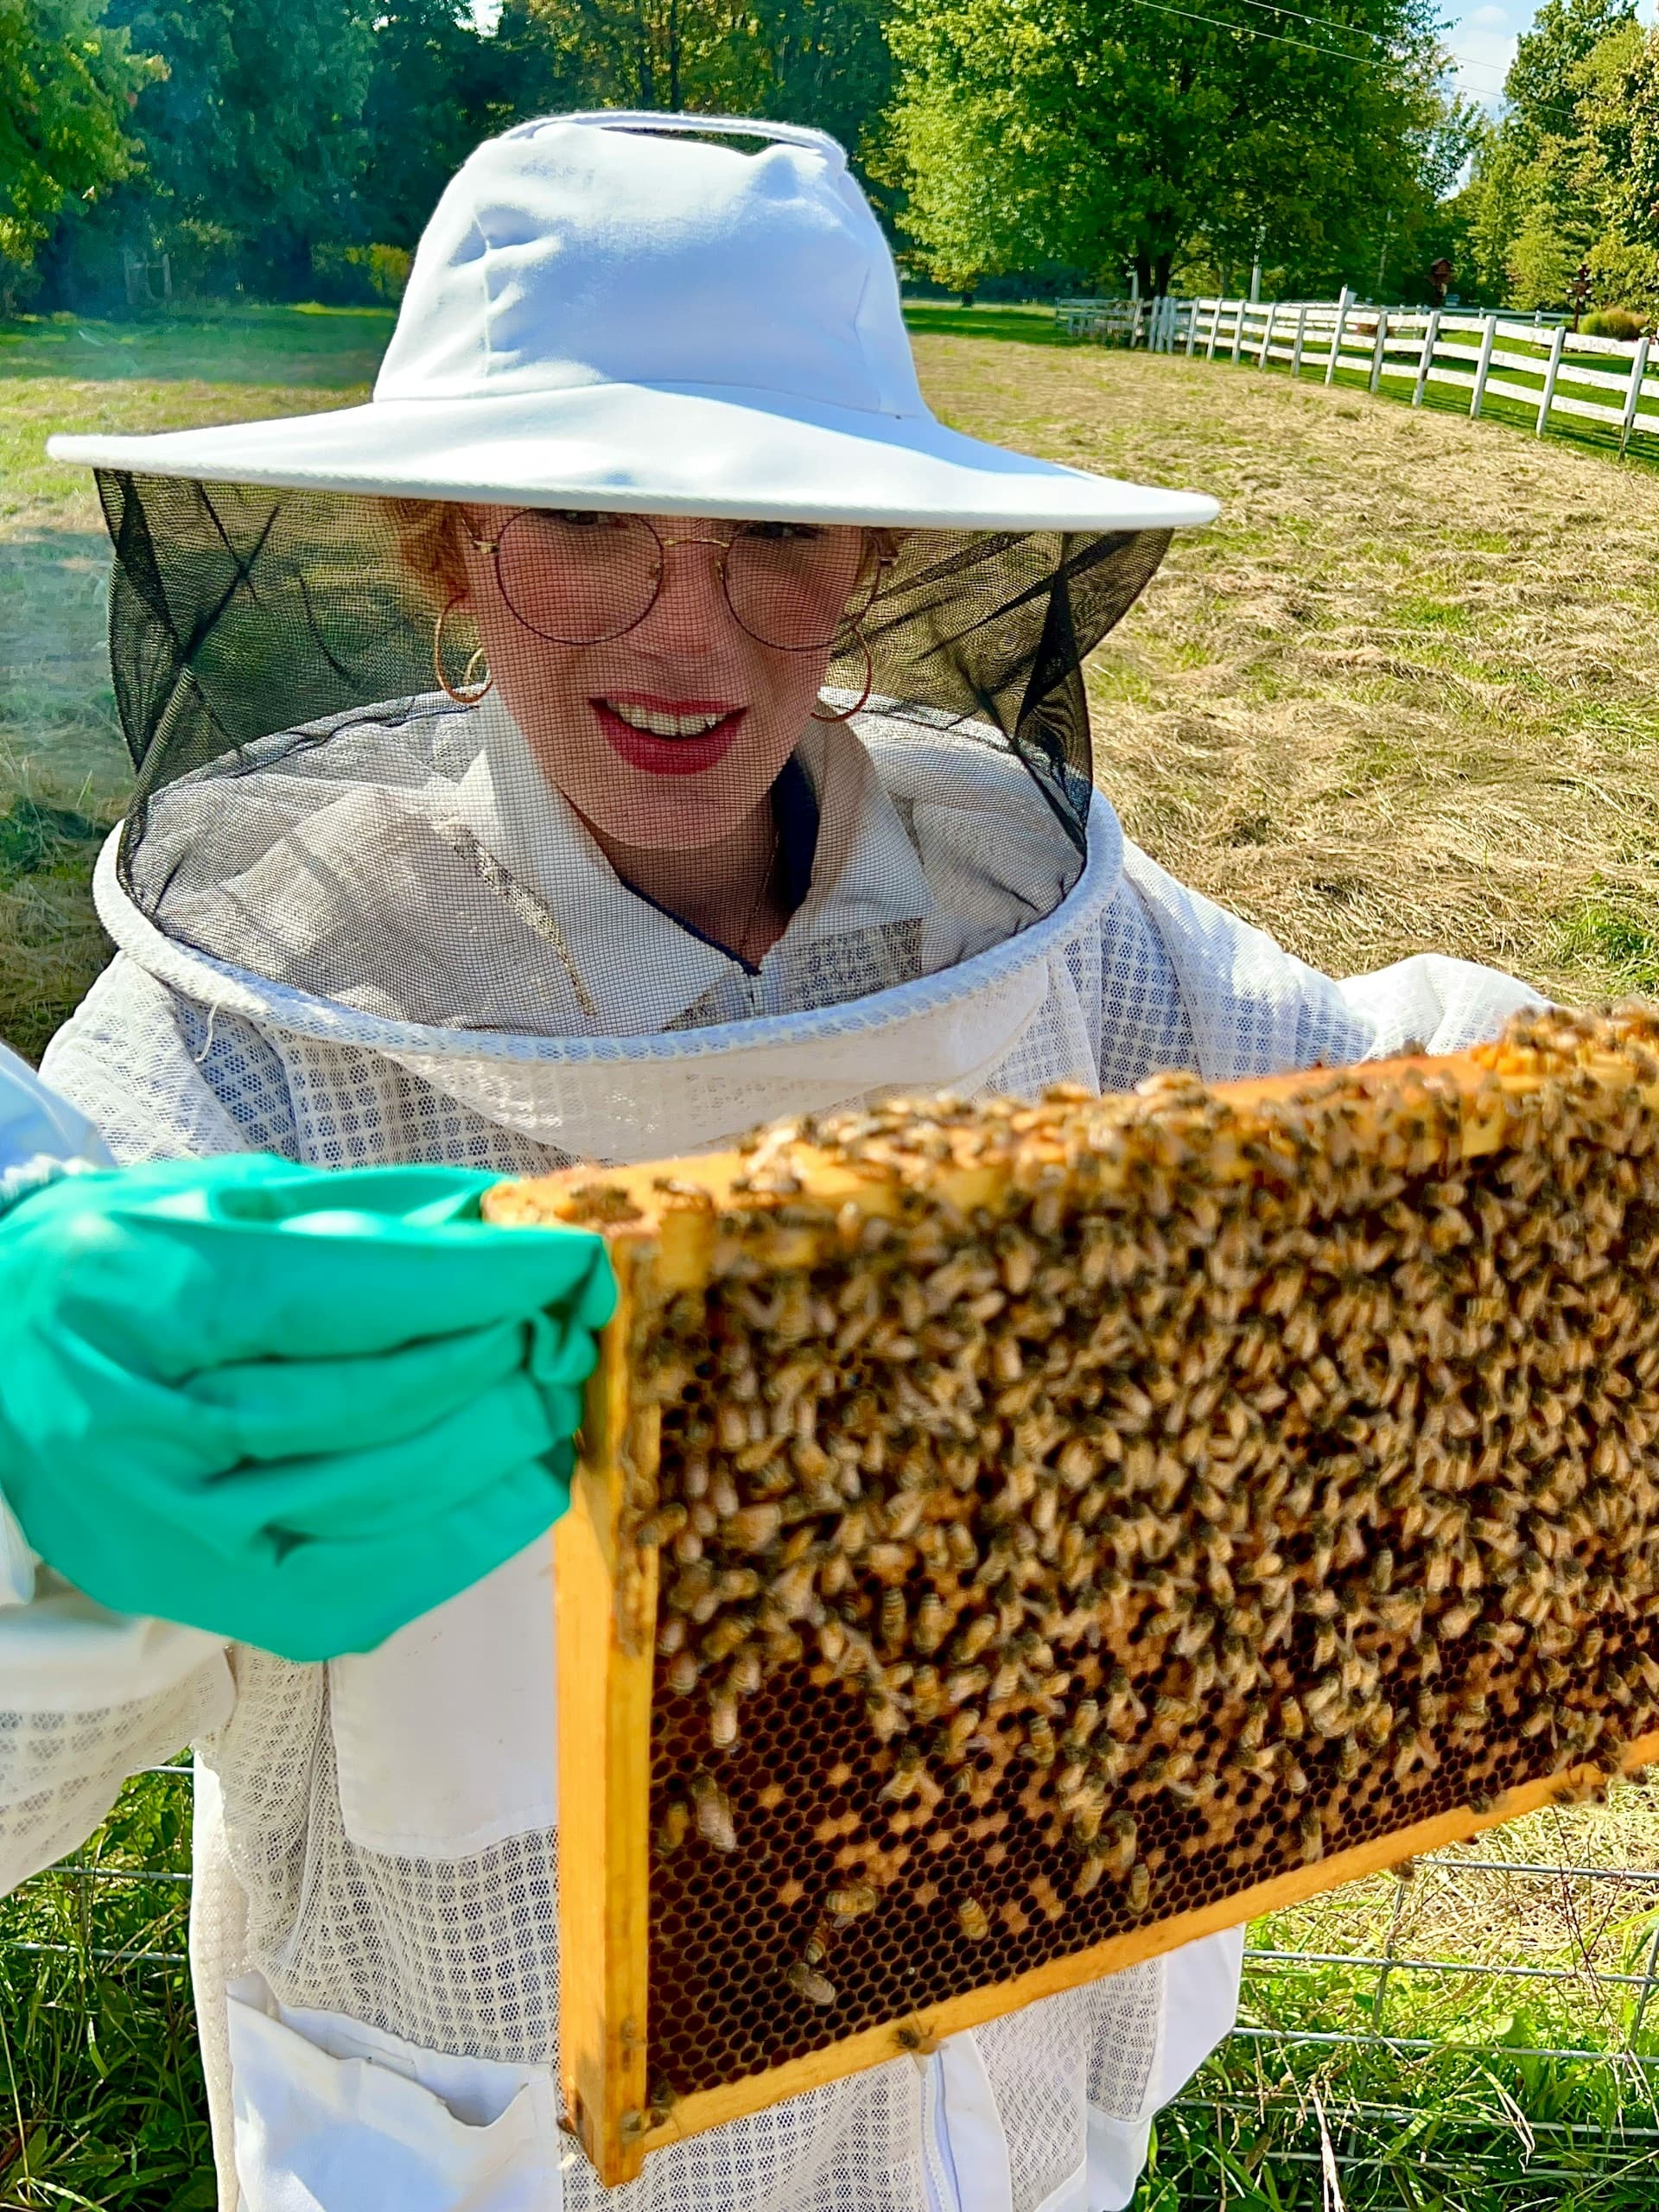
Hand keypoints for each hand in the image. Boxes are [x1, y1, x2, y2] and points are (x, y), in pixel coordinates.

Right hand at [0, 1156, 613, 1660]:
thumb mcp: (224, 1198)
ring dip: (498, 1445)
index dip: (480, 1280)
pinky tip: (520, 1490)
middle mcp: (143, 1425)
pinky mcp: (196, 1597)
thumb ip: (364, 1216)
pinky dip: (457, 1542)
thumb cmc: (125, 1262)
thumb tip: (511, 1224)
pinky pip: (354, 1591)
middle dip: (502, 1358)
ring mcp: (166, 1528)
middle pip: (370, 1400)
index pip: (345, 1295)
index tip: (574, 1260)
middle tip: (576, 1326)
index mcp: (141, 1293)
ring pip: (375, 1496)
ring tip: (561, 1396)